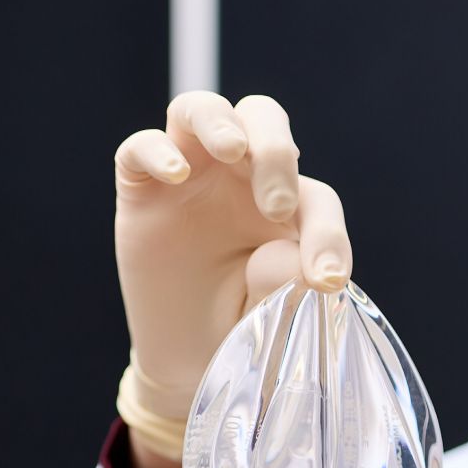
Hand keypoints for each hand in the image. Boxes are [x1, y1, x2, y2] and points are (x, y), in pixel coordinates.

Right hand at [113, 92, 352, 463]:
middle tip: (278, 206)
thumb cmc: (244, 327)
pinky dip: (157, 150)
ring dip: (220, 122)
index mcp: (289, 204)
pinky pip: (140, 148)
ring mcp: (190, 176)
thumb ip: (288, 286)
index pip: (316, 196)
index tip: (326, 280)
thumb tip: (290, 260)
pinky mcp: (142, 191)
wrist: (192, 357)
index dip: (326, 233)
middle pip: (263, 118)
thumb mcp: (276, 314)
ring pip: (201, 110)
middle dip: (275, 150)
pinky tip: (176, 175)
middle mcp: (241, 176)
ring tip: (233, 150)